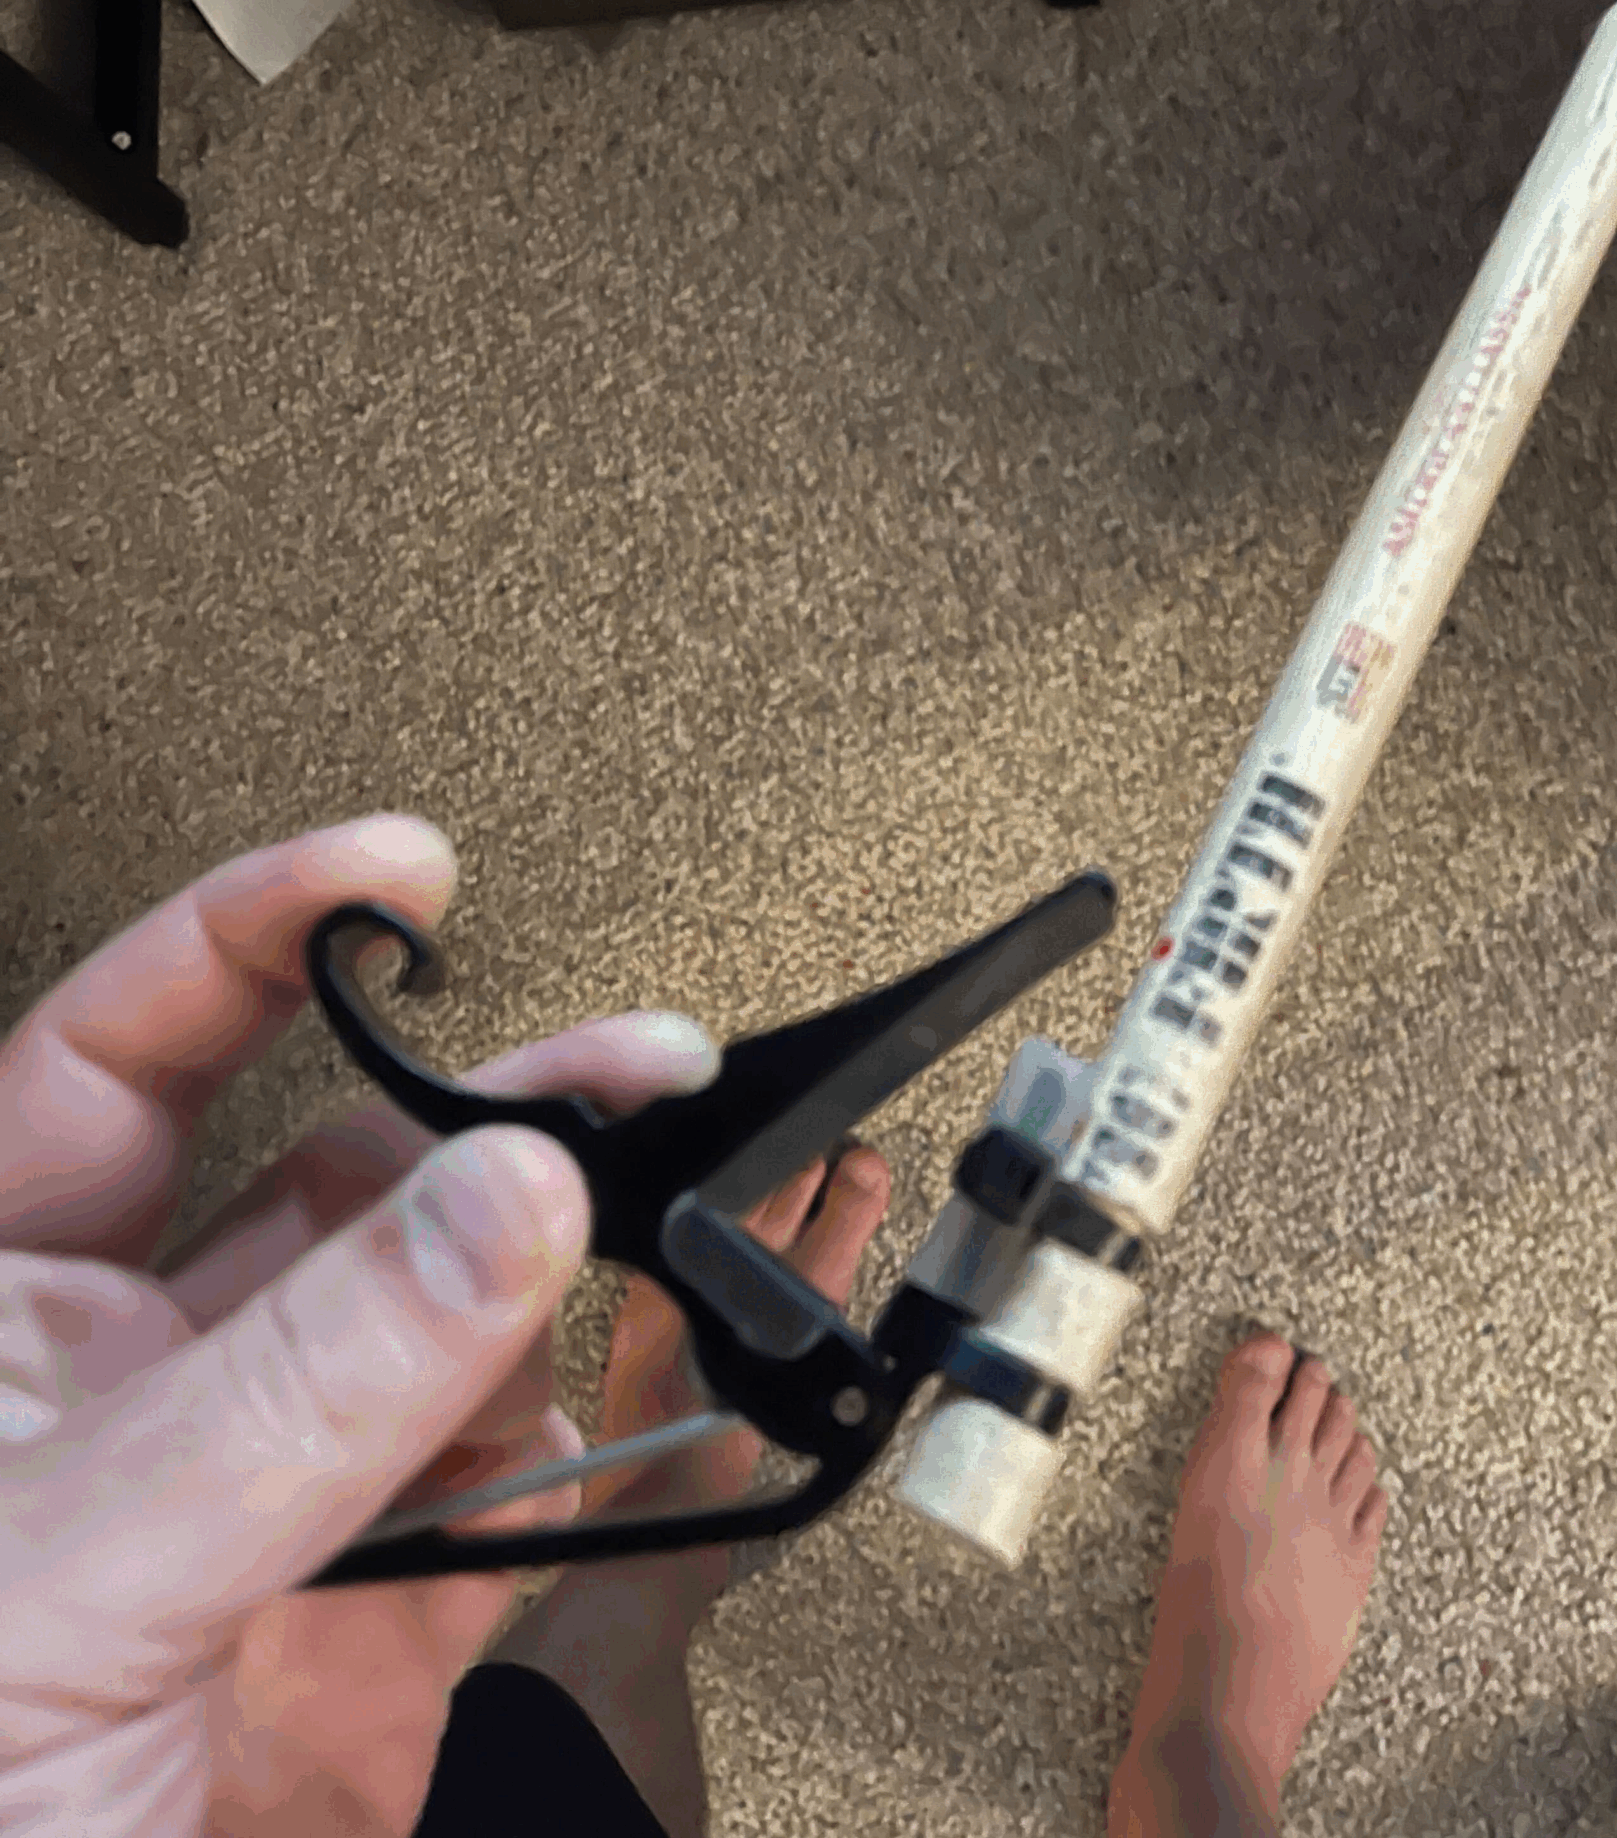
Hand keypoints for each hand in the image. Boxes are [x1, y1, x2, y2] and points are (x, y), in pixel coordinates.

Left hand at [0, 816, 723, 1837]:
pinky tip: (626, 1393)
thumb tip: (493, 1201)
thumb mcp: (70, 1577)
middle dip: (479, 1103)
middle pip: (327, 1180)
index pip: (113, 1064)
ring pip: (439, 1322)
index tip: (392, 875)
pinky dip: (596, 1435)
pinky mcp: (367, 1635)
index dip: (251, 938)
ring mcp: (260, 1512)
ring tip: (654, 1214)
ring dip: (554, 1263)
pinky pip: (512, 1489)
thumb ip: (300, 1390)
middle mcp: (127, 1400)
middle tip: (615, 1065)